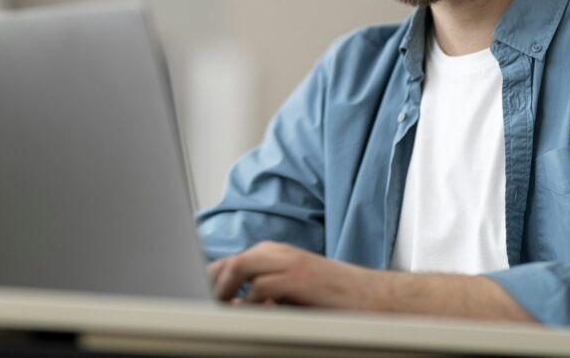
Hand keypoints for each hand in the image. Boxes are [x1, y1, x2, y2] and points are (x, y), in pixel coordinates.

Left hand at [207, 241, 389, 309]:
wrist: (373, 297)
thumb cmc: (333, 298)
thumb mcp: (291, 293)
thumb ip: (262, 295)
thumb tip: (232, 307)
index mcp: (273, 254)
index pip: (228, 262)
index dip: (208, 281)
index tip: (196, 299)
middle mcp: (276, 253)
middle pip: (227, 262)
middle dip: (209, 285)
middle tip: (198, 305)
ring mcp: (287, 262)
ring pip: (238, 268)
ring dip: (222, 292)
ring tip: (215, 311)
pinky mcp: (298, 277)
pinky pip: (260, 288)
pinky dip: (248, 304)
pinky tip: (246, 316)